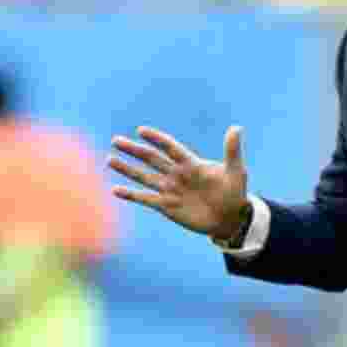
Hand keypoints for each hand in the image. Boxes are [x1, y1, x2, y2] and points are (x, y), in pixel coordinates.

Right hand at [108, 125, 248, 239]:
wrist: (230, 218)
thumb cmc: (234, 192)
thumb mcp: (235, 171)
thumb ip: (232, 151)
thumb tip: (237, 127)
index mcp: (191, 164)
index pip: (171, 148)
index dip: (157, 139)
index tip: (141, 130)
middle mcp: (177, 174)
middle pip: (152, 159)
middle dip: (134, 150)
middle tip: (116, 140)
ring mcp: (170, 190)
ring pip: (144, 176)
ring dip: (127, 169)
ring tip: (110, 159)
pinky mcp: (166, 206)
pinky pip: (145, 198)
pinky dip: (131, 195)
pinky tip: (115, 189)